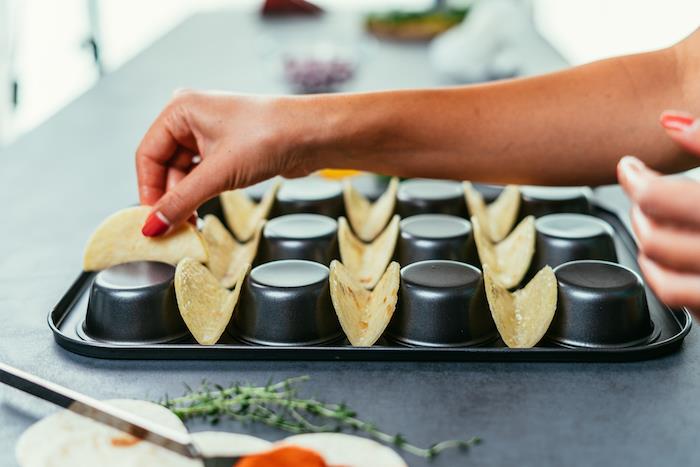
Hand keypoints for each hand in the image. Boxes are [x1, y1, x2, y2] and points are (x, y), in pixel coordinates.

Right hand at [136, 91, 316, 235]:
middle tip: (170, 229)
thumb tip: (152, 227)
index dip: (148, 190)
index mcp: (180, 109)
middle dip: (168, 198)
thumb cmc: (269, 137)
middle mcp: (191, 118)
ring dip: (185, 199)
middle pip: (164, 165)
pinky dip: (200, 194)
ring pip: (184, 173)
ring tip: (188, 225)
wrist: (313, 135)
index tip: (150, 221)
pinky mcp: (228, 149)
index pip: (148, 154)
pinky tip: (200, 212)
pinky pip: (203, 174)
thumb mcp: (219, 172)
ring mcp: (210, 133)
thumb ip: (182, 200)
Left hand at [617, 110, 699, 310]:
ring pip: (662, 278)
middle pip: (654, 238)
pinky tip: (670, 258)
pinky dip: (667, 279)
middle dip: (641, 211)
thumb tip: (669, 121)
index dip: (635, 179)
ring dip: (649, 246)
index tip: (628, 166)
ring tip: (654, 222)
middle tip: (642, 190)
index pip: (660, 199)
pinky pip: (684, 303)